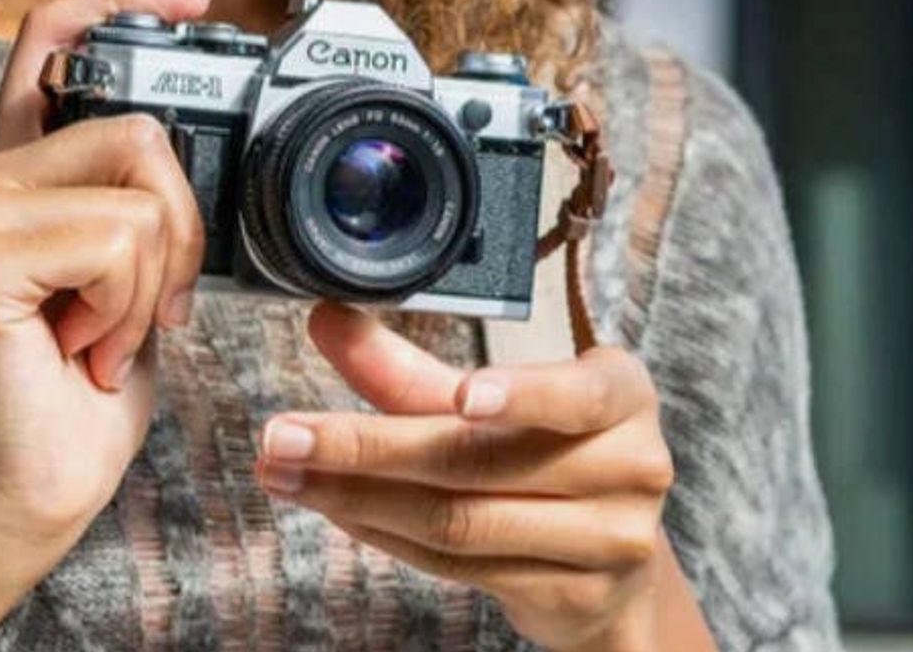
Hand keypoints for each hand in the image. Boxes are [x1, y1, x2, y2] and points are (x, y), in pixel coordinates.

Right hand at [0, 0, 214, 596]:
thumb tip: (187, 143)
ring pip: (139, 190)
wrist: (36, 488)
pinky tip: (80, 350)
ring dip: (152, 282)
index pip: (55, 38)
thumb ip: (140, 199)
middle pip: (142, 129)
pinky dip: (127, 308)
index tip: (197, 3)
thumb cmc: (86, 389)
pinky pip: (117, 241)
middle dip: (180, 230)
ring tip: (100, 334)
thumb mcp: (134, 273)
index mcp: (20, 168)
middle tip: (141, 307)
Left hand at [253, 303, 692, 651]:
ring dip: (355, 498)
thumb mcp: (495, 401)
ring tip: (285, 474)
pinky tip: (335, 509)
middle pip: (479, 462)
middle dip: (366, 447)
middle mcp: (630, 465)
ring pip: (460, 521)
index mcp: (621, 395)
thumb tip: (326, 317)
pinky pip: (457, 566)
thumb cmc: (550, 453)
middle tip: (283, 435)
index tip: (466, 396)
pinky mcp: (572, 596)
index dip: (521, 395)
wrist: (614, 562)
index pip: (574, 395)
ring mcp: (609, 539)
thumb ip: (411, 370)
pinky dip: (384, 533)